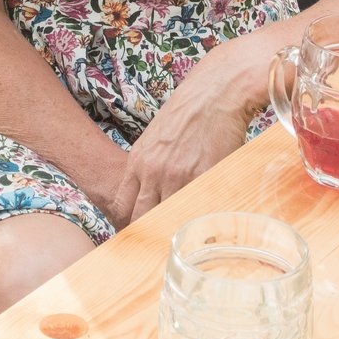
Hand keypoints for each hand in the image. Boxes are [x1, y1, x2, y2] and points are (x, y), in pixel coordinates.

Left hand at [109, 53, 253, 226]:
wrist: (216, 91)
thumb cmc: (189, 110)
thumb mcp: (157, 136)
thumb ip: (151, 164)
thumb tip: (153, 191)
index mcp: (138, 161)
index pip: (122, 206)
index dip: (129, 224)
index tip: (138, 235)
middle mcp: (153, 172)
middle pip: (141, 219)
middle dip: (148, 235)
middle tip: (156, 248)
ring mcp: (178, 177)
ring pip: (169, 218)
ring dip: (175, 230)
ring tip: (182, 242)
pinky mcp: (203, 177)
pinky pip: (197, 209)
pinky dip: (199, 220)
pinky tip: (204, 227)